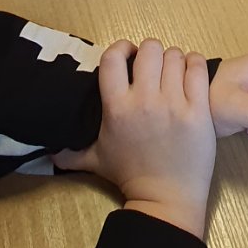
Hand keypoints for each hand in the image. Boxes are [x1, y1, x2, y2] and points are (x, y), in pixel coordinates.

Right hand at [55, 39, 215, 237]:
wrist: (165, 199)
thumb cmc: (130, 176)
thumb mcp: (94, 161)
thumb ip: (70, 153)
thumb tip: (48, 152)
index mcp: (117, 107)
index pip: (112, 57)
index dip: (121, 48)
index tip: (128, 55)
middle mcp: (144, 100)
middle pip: (149, 49)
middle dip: (150, 53)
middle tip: (153, 66)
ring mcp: (174, 104)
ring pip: (175, 56)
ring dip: (173, 59)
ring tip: (173, 71)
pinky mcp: (198, 110)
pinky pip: (198, 69)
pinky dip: (195, 64)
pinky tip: (191, 72)